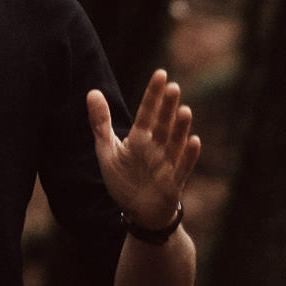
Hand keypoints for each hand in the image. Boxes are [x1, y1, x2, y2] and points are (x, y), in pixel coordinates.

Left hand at [87, 69, 201, 234]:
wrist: (137, 212)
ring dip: (180, 128)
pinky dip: (188, 156)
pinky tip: (194, 141)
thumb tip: (92, 91)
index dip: (153, 95)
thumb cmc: (124, 179)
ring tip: (185, 110)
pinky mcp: (173, 183)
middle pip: (162, 124)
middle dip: (167, 107)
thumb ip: (100, 123)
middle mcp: (156, 147)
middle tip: (172, 87)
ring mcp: (167, 164)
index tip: (160, 74)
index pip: (147, 112)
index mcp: (140, 138)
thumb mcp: (107, 150)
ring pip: (175, 143)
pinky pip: (182, 168)